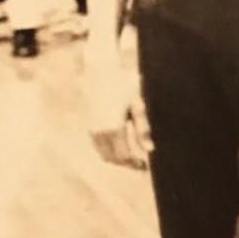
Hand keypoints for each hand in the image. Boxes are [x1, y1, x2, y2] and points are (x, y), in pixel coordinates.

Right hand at [85, 54, 151, 170]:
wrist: (101, 71)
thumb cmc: (123, 85)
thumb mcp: (138, 105)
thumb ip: (143, 129)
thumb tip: (149, 150)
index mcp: (114, 128)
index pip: (124, 156)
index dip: (136, 164)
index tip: (146, 166)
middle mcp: (100, 132)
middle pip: (113, 159)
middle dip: (127, 164)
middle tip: (141, 164)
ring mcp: (93, 130)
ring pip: (104, 155)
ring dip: (118, 159)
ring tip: (133, 156)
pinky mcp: (89, 126)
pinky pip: (99, 147)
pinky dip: (109, 151)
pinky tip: (121, 145)